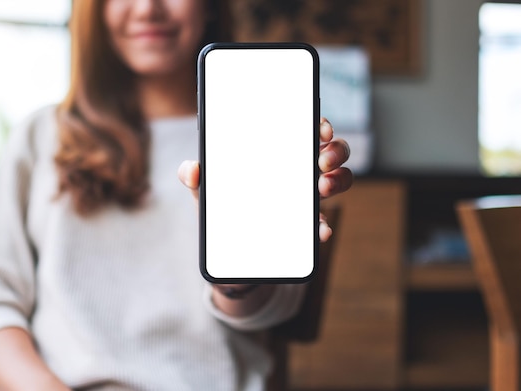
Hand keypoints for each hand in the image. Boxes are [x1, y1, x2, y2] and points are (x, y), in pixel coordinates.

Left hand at [178, 117, 352, 241]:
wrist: (228, 257)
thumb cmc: (220, 211)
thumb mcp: (205, 193)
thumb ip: (194, 178)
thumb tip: (191, 169)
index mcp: (277, 154)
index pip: (305, 130)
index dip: (319, 124)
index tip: (319, 129)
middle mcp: (298, 172)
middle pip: (331, 151)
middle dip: (335, 150)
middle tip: (321, 161)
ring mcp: (306, 199)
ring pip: (339, 180)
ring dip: (338, 180)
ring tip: (322, 187)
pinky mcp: (307, 228)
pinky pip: (324, 222)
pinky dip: (324, 225)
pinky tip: (320, 230)